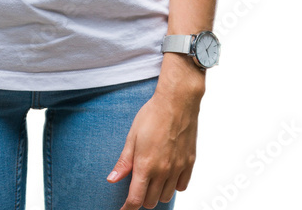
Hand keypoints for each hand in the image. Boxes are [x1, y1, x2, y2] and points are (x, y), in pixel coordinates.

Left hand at [107, 75, 202, 208]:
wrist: (176, 102)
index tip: (123, 209)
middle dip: (142, 198)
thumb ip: (124, 161)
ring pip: (166, 197)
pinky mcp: (189, 164)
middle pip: (151, 202)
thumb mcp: (132, 136)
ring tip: (152, 179)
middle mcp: (163, 171)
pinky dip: (173, 186)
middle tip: (137, 186)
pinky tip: (167, 174)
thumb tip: (112, 179)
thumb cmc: (152, 115)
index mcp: (146, 165)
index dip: (127, 208)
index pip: (135, 199)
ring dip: (157, 193)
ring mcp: (177, 168)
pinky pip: (181, 187)